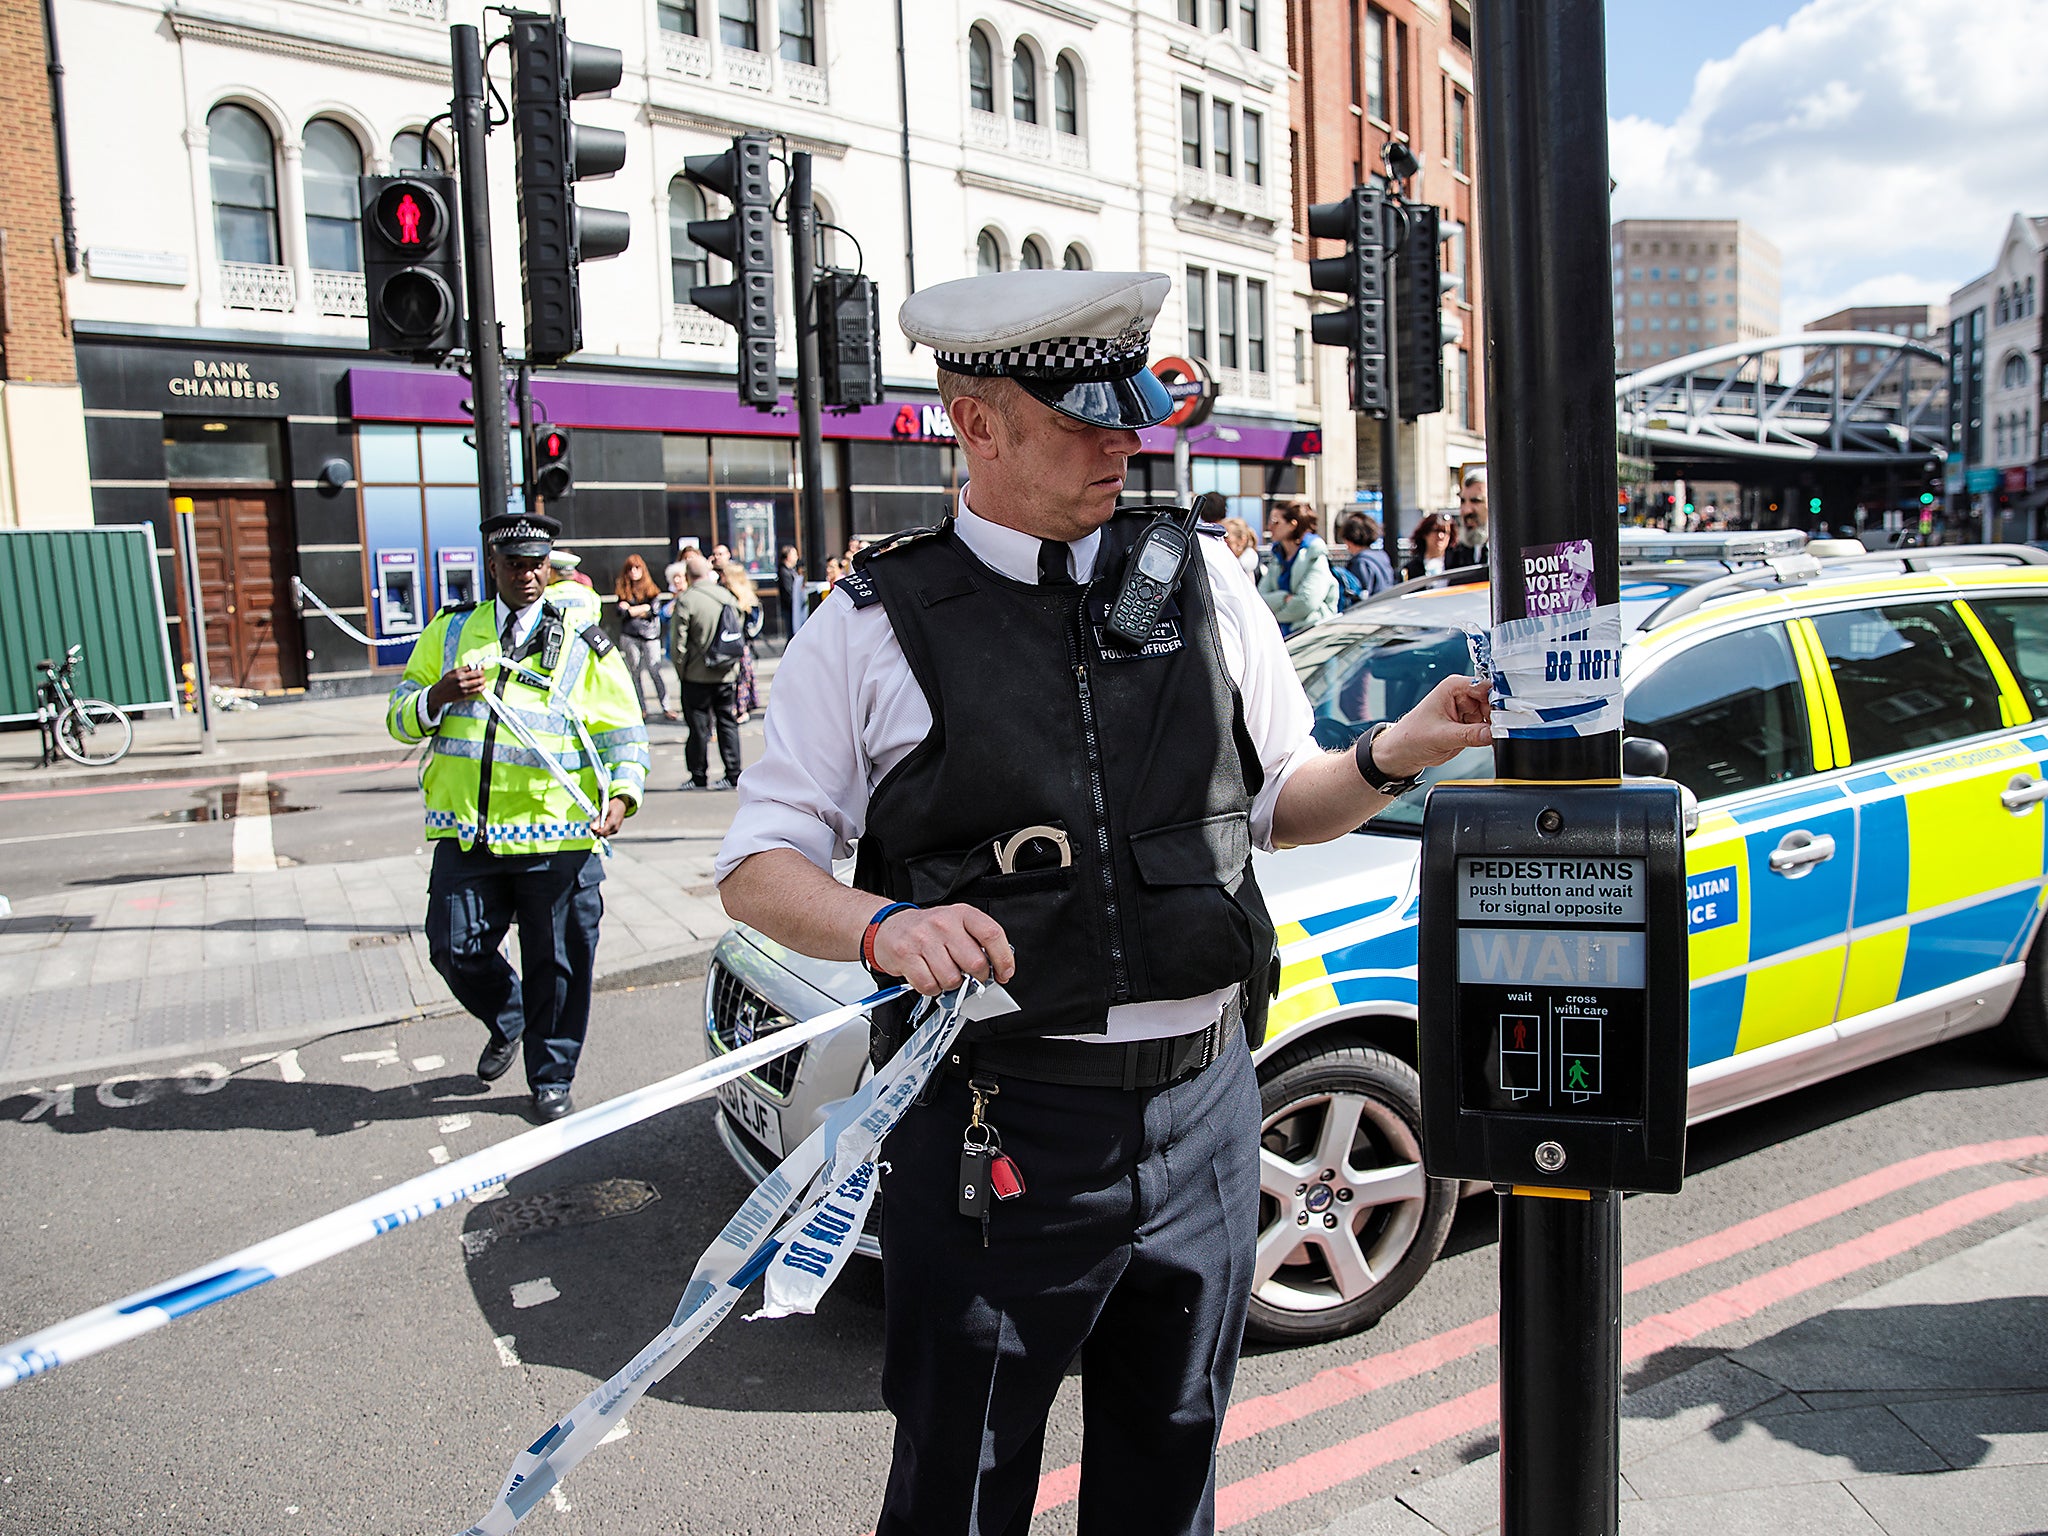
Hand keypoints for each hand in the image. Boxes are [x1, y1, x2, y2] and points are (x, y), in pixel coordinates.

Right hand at [425, 664, 486, 711]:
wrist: (440, 693)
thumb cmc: (446, 682)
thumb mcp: (452, 672)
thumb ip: (463, 669)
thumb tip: (473, 666)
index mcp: (458, 673)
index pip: (473, 669)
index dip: (479, 668)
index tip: (482, 668)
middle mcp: (461, 680)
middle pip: (477, 675)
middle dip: (482, 674)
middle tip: (483, 674)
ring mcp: (463, 688)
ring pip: (479, 683)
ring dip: (483, 681)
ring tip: (483, 680)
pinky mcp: (465, 694)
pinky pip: (477, 691)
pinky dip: (481, 688)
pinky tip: (482, 687)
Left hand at [592, 797, 629, 837]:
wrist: (622, 805)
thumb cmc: (614, 806)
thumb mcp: (604, 810)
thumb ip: (598, 819)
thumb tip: (592, 827)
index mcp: (612, 823)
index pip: (601, 832)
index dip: (594, 830)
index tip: (591, 825)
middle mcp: (615, 828)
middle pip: (602, 834)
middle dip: (596, 830)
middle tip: (594, 823)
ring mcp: (615, 830)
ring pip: (604, 834)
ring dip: (599, 830)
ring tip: (600, 821)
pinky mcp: (615, 830)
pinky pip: (606, 833)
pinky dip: (603, 829)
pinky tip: (603, 823)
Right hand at [872, 903, 1016, 996]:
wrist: (889, 927)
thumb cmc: (928, 930)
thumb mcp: (956, 925)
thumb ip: (977, 941)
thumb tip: (998, 968)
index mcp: (962, 914)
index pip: (992, 935)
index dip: (1004, 959)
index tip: (1005, 973)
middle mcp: (943, 924)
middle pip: (975, 963)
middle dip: (977, 978)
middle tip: (970, 976)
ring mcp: (923, 939)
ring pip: (952, 979)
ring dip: (951, 984)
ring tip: (943, 972)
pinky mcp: (906, 956)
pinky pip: (930, 986)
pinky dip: (932, 988)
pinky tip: (929, 976)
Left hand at [1373, 675, 1492, 779]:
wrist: (1402, 753)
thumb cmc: (1411, 737)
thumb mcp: (1441, 736)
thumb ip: (1469, 735)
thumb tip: (1492, 733)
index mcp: (1453, 687)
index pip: (1485, 686)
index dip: (1499, 699)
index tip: (1507, 714)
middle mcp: (1462, 696)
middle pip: (1494, 701)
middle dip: (1499, 716)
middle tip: (1502, 729)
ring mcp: (1467, 711)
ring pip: (1494, 715)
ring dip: (1496, 726)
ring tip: (1493, 736)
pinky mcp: (1470, 726)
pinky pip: (1488, 728)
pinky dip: (1491, 734)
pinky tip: (1489, 740)